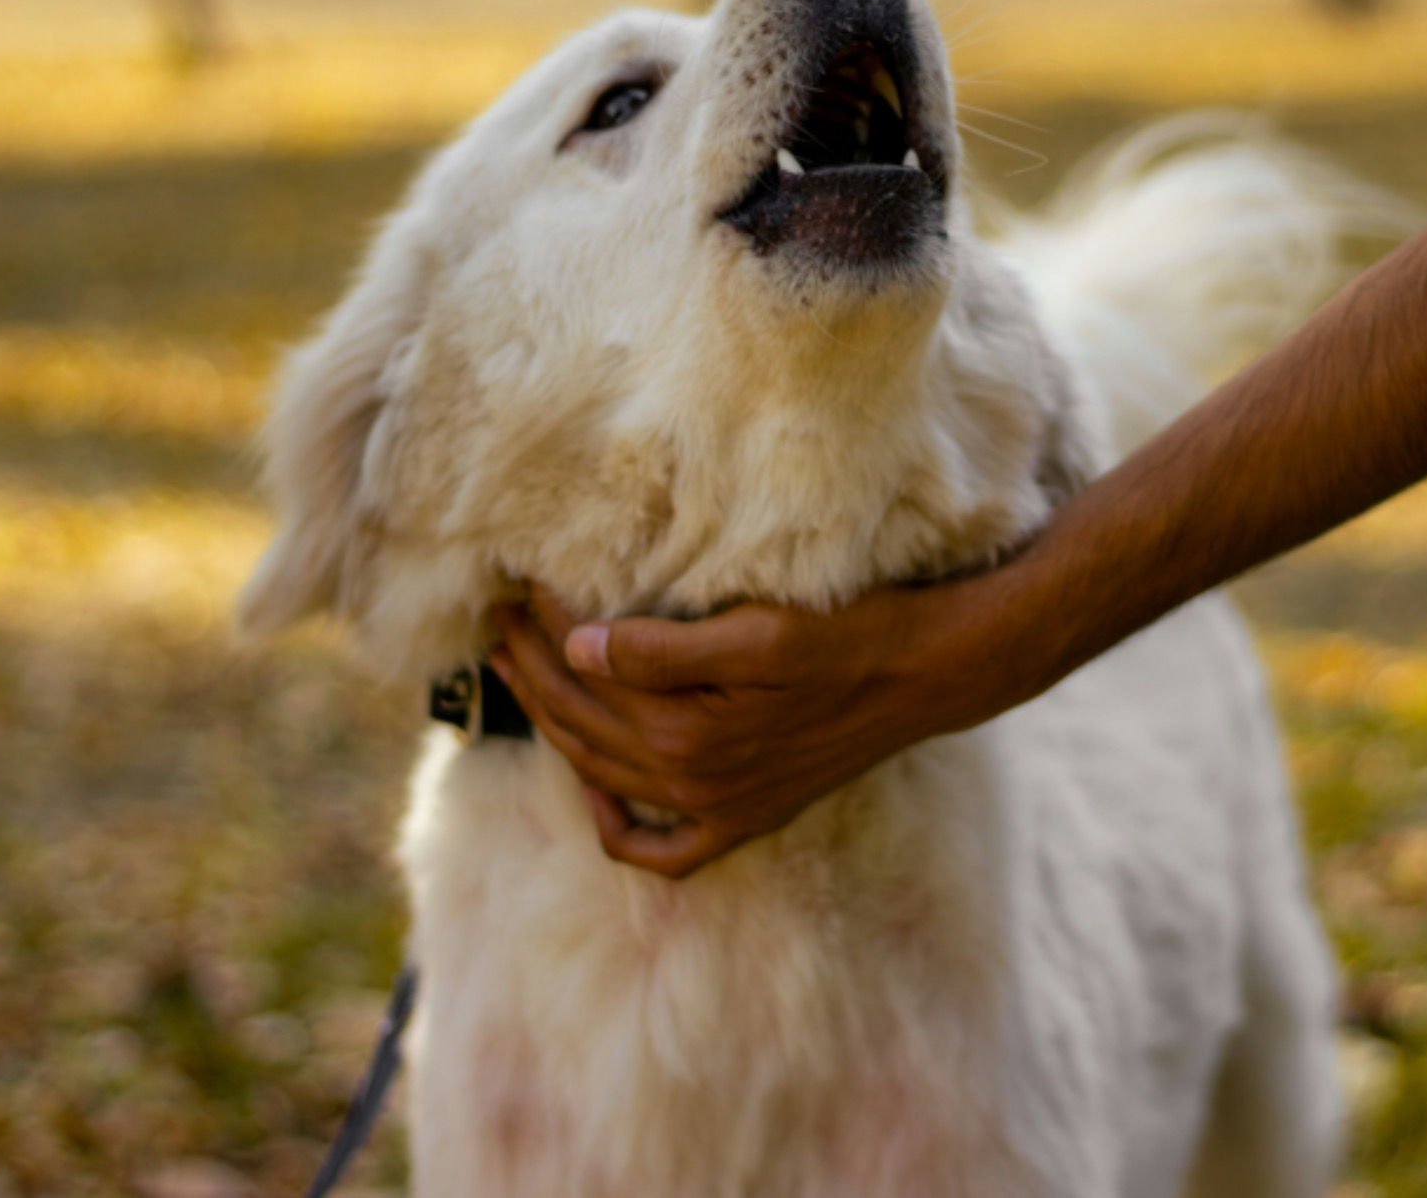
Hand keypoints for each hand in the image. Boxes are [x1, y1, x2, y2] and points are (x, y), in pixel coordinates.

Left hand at [489, 581, 1005, 877]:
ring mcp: (716, 806)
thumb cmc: (853, 637)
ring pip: (601, 772)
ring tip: (518, 670)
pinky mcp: (744, 817)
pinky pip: (663, 849)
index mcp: (686, 733)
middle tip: (497, 617)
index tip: (520, 577)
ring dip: (552, 721)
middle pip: (580, 722)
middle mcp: (690, 781)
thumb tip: (580, 648)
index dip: (546, 621)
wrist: (930, 677)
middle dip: (530, 666)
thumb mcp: (763, 631)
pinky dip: (619, 828)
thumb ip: (666, 649)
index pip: (587, 670)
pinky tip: (597, 793)